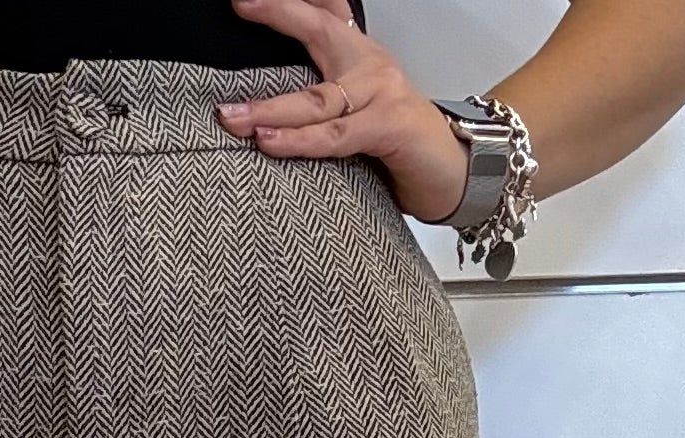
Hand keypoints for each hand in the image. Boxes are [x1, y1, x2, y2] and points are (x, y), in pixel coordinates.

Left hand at [217, 0, 472, 224]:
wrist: (452, 173)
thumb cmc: (399, 146)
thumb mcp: (355, 114)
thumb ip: (320, 102)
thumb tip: (265, 109)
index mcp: (359, 55)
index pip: (322, 12)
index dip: (288, 2)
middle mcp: (370, 64)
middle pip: (319, 30)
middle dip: (278, 15)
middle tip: (239, 7)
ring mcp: (381, 92)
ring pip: (315, 99)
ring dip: (269, 110)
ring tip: (233, 117)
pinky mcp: (388, 125)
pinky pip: (335, 135)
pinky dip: (300, 140)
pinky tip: (269, 141)